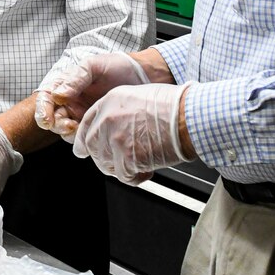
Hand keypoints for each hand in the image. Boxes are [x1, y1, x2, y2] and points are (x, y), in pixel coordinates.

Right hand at [36, 52, 145, 138]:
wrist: (143, 76)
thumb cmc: (118, 66)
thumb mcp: (93, 66)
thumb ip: (75, 79)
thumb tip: (58, 95)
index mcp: (65, 85)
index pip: (45, 99)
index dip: (42, 110)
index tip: (46, 120)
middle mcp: (70, 101)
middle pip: (52, 118)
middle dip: (56, 124)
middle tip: (68, 125)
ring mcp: (82, 114)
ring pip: (65, 130)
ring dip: (68, 133)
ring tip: (79, 128)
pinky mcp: (95, 124)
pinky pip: (83, 136)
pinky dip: (83, 138)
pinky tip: (91, 133)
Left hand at [73, 82, 188, 184]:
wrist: (190, 116)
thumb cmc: (176, 105)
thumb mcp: (140, 96)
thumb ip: (123, 111)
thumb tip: (120, 125)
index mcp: (110, 102)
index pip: (87, 124)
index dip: (85, 140)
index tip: (84, 149)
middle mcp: (108, 120)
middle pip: (91, 146)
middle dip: (101, 158)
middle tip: (115, 164)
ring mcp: (116, 139)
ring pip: (105, 164)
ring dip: (119, 169)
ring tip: (136, 166)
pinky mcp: (127, 157)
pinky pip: (124, 176)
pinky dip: (134, 178)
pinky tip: (146, 172)